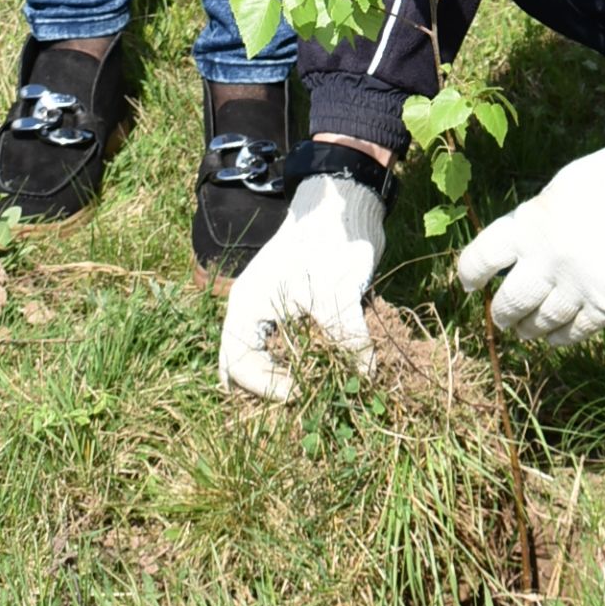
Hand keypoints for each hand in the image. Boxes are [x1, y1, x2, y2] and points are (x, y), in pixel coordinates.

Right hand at [218, 172, 385, 402]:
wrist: (346, 204)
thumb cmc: (330, 239)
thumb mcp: (337, 289)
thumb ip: (348, 336)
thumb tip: (365, 377)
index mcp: (247, 308)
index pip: (239, 366)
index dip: (268, 387)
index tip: (302, 393)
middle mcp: (254, 316)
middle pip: (247, 371)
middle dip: (272, 392)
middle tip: (306, 401)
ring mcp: (275, 317)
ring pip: (271, 365)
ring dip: (294, 381)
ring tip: (323, 391)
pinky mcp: (299, 316)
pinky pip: (295, 353)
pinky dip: (312, 366)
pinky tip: (337, 373)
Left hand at [457, 132, 604, 348]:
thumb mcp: (557, 193)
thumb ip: (533, 225)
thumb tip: (517, 254)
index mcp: (528, 226)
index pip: (481, 259)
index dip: (470, 275)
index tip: (470, 284)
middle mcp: (547, 260)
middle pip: (510, 301)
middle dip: (502, 313)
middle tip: (502, 317)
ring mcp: (577, 285)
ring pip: (540, 322)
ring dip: (529, 329)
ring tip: (526, 331)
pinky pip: (576, 331)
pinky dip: (561, 337)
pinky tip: (554, 338)